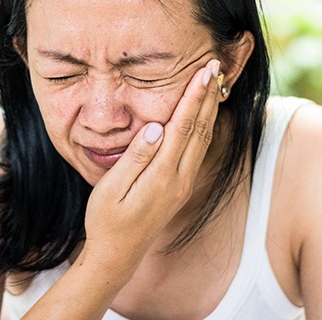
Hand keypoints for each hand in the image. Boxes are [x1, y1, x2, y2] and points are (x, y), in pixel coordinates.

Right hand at [83, 59, 220, 278]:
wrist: (117, 255)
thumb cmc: (106, 221)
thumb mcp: (112, 189)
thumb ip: (135, 157)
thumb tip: (156, 127)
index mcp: (162, 175)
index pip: (183, 127)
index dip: (194, 97)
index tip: (203, 71)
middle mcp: (179, 179)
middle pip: (200, 129)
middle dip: (208, 96)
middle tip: (215, 66)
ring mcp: (183, 185)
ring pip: (203, 140)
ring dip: (209, 110)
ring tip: (214, 85)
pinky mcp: (180, 188)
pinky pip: (198, 151)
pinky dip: (204, 128)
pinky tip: (204, 117)